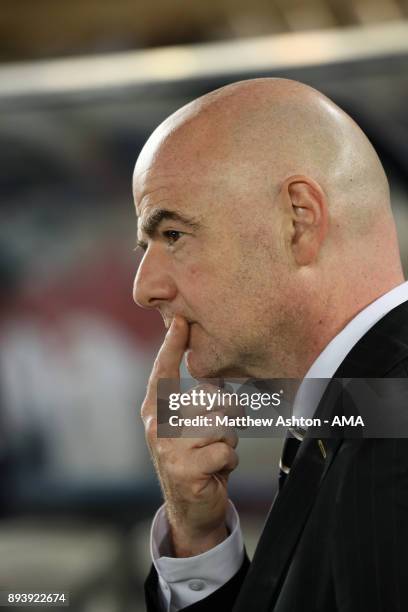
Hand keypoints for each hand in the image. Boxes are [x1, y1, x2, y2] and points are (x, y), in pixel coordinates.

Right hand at [141, 315, 238, 556]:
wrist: (191, 508)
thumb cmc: (195, 459)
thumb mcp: (188, 429)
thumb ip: (194, 404)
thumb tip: (215, 381)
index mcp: (155, 410)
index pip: (162, 372)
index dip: (171, 345)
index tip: (179, 321)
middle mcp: (156, 425)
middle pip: (210, 399)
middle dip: (227, 417)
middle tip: (218, 435)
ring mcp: (167, 448)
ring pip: (221, 425)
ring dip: (228, 442)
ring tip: (214, 454)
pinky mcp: (184, 469)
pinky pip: (226, 451)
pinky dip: (229, 462)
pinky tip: (215, 471)